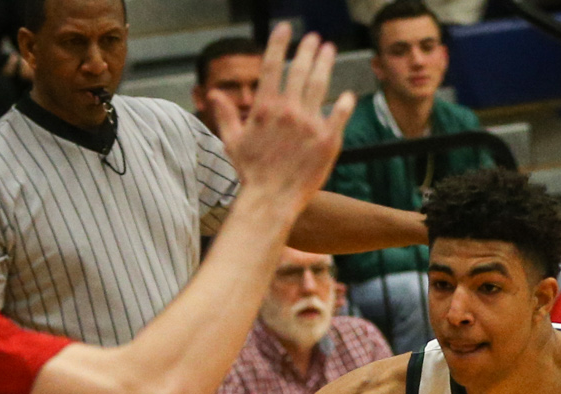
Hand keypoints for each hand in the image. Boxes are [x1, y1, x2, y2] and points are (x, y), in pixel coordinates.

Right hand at [210, 24, 354, 207]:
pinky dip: (344, 103)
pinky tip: (347, 95)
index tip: (285, 27)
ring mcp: (309, 124)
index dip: (279, 44)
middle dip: (308, 50)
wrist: (272, 200)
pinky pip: (339, 115)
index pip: (272, 66)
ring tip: (329, 50)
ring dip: (325, 64)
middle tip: (315, 38)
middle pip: (300, 71)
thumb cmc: (251, 174)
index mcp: (265, 108)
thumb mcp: (233, 142)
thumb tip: (213, 94)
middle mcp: (288, 111)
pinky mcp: (327, 141)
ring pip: (320, 85)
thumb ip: (226, 115)